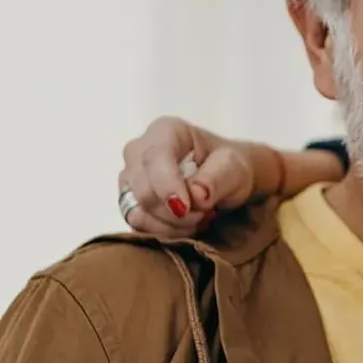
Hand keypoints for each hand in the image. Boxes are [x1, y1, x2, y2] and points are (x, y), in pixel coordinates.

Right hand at [117, 117, 257, 237]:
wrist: (226, 179)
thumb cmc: (228, 166)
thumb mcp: (234, 167)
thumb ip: (217, 178)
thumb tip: (196, 196)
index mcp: (165, 131)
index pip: (155, 158)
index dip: (168, 187)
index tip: (187, 208)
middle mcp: (139, 151)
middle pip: (143, 190)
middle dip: (175, 212)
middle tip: (205, 213)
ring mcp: (130, 178)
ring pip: (137, 211)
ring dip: (171, 225)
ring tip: (199, 218)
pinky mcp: (129, 202)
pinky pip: (138, 225)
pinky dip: (165, 232)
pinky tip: (186, 225)